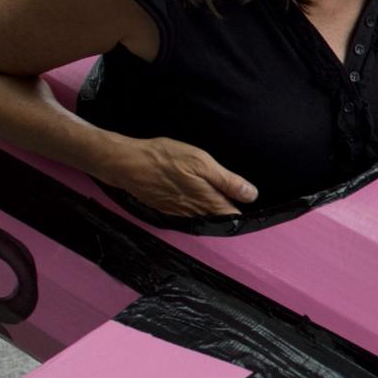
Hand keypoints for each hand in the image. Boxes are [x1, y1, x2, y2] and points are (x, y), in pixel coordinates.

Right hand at [106, 136, 257, 217]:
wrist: (125, 164)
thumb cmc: (163, 158)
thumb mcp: (201, 162)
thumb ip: (227, 181)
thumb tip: (251, 195)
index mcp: (208, 202)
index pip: (234, 216)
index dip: (244, 209)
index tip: (250, 200)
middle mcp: (195, 213)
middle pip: (220, 218)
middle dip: (230, 208)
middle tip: (237, 195)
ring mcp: (180, 213)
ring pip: (204, 216)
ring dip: (213, 208)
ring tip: (218, 194)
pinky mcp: (167, 209)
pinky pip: (188, 213)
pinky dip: (195, 206)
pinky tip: (195, 194)